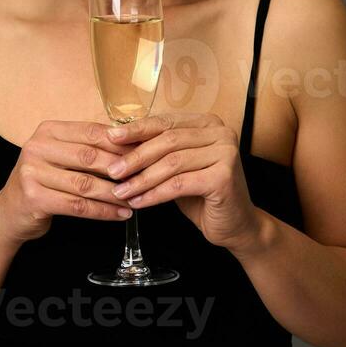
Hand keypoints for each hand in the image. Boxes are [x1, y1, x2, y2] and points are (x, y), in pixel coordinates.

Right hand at [0, 120, 138, 242]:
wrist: (9, 212)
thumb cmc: (43, 182)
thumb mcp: (60, 157)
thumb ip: (87, 148)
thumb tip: (131, 145)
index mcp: (48, 131)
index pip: (90, 132)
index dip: (120, 143)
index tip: (143, 152)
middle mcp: (37, 147)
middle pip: (89, 156)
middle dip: (120, 168)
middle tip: (144, 178)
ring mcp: (32, 172)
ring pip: (85, 183)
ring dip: (114, 194)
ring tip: (135, 199)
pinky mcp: (34, 198)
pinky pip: (77, 205)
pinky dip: (102, 211)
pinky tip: (119, 214)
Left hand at [103, 111, 262, 251]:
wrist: (236, 225)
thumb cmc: (202, 195)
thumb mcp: (177, 168)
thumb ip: (156, 152)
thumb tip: (117, 143)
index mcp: (207, 123)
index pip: (165, 121)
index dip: (136, 129)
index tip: (110, 137)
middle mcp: (220, 132)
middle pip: (167, 141)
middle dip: (135, 157)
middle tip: (112, 171)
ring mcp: (226, 153)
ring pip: (171, 163)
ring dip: (141, 179)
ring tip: (121, 191)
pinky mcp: (224, 177)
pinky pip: (179, 184)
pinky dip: (155, 194)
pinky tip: (139, 202)